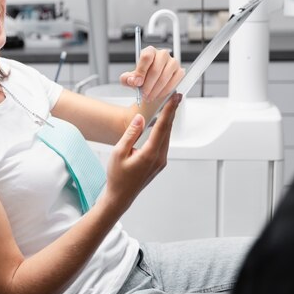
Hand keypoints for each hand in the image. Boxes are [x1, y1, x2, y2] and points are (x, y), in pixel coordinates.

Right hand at [101, 93, 181, 214]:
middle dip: (172, 112)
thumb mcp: (118, 152)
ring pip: (167, 137)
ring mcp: (161, 161)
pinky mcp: (159, 163)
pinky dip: (164, 131)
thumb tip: (140, 119)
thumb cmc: (117, 177)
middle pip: (168, 130)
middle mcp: (159, 158)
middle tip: (176, 96)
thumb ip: (131, 134)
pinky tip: (162, 124)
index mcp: (150, 154)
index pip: (162, 127)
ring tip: (170, 106)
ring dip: (168, 121)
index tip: (174, 98)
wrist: (120, 196)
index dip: (169, 111)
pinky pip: (163, 143)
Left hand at [120, 46, 183, 103]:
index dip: (141, 71)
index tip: (137, 83)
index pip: (146, 57)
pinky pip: (173, 82)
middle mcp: (162, 54)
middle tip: (143, 94)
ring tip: (149, 97)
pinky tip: (158, 95)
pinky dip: (165, 91)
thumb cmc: (142, 77)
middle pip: (156, 69)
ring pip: (164, 77)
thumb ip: (127, 79)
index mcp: (150, 51)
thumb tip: (132, 80)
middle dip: (148, 85)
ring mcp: (173, 62)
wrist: (152, 83)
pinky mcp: (179, 71)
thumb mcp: (130, 78)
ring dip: (155, 90)